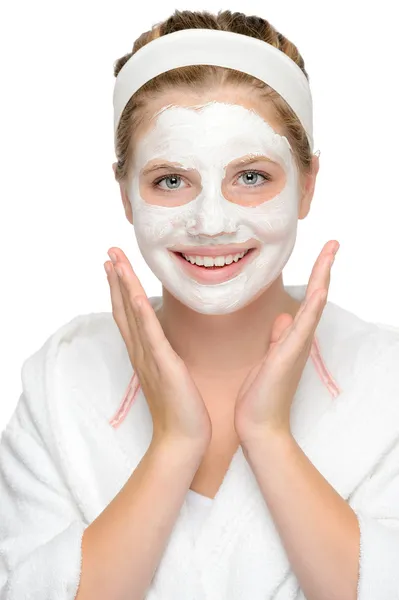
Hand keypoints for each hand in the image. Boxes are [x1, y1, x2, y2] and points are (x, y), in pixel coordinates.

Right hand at [104, 247, 211, 449]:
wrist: (182, 438)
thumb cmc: (180, 407)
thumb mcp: (170, 373)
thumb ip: (163, 353)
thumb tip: (164, 339)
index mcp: (144, 352)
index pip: (127, 314)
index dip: (120, 288)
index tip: (114, 265)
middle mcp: (141, 352)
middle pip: (123, 308)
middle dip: (117, 279)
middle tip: (109, 253)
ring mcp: (150, 358)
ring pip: (132, 315)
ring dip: (123, 287)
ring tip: (115, 262)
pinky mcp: (164, 366)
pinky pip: (151, 336)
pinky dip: (141, 314)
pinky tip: (135, 294)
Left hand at [234, 240, 338, 446]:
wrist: (259, 425)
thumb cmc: (260, 394)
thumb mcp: (268, 359)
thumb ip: (278, 338)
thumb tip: (284, 318)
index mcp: (291, 338)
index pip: (306, 301)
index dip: (314, 277)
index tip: (321, 254)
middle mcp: (298, 339)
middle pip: (316, 297)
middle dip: (323, 269)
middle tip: (333, 244)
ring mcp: (296, 347)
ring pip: (313, 306)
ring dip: (322, 278)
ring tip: (330, 253)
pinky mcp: (288, 356)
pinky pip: (303, 327)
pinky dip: (313, 308)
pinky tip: (320, 289)